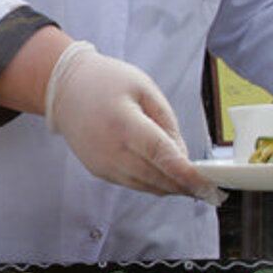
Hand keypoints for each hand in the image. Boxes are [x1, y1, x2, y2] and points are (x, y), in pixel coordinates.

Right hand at [44, 41, 222, 203]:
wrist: (63, 89)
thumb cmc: (105, 82)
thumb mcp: (144, 89)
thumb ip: (167, 123)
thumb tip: (182, 157)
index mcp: (124, 124)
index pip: (162, 157)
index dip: (187, 175)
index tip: (208, 186)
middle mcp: (110, 150)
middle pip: (156, 178)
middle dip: (184, 186)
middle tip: (208, 190)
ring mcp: (102, 164)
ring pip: (145, 186)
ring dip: (169, 187)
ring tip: (189, 183)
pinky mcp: (98, 170)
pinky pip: (131, 183)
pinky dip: (150, 182)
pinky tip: (163, 175)